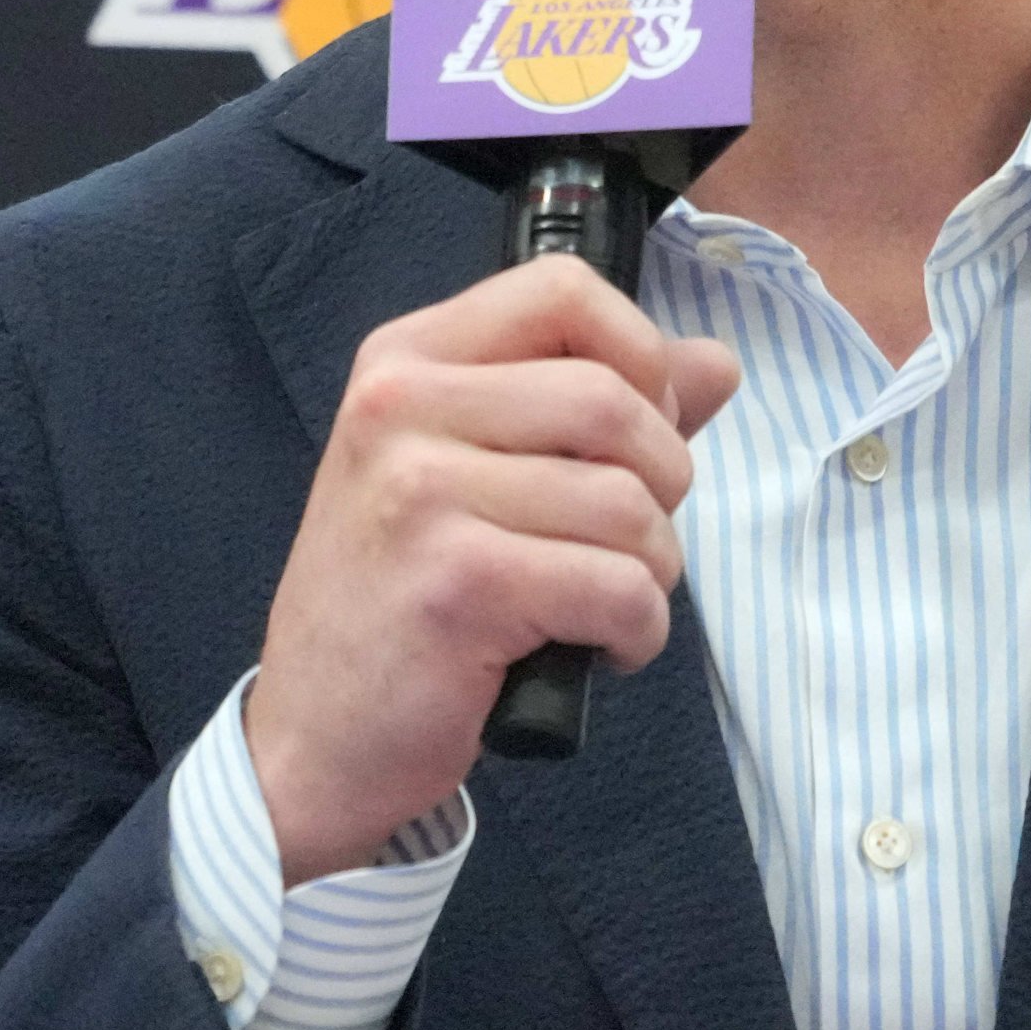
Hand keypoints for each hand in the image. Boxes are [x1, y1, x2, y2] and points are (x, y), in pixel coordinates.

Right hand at [244, 254, 740, 882]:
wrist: (313, 739)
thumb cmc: (404, 600)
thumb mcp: (478, 475)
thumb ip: (597, 407)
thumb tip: (717, 362)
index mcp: (408, 361)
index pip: (565, 291)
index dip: (640, 356)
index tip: (638, 432)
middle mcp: (401, 407)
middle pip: (614, 398)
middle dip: (662, 482)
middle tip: (627, 541)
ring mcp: (420, 493)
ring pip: (627, 501)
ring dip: (651, 570)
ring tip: (603, 604)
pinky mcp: (458, 584)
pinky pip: (618, 586)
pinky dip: (638, 630)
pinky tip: (598, 650)